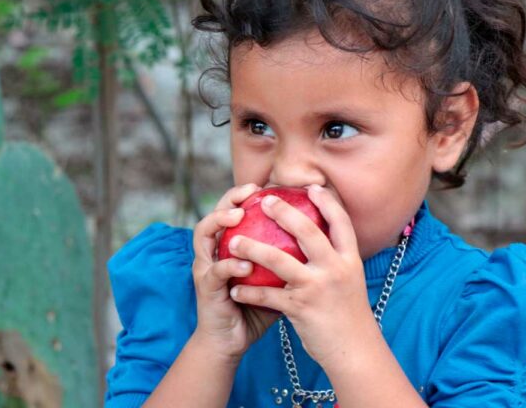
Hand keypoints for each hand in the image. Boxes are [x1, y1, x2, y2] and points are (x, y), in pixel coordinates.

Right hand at [191, 183, 280, 362]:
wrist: (232, 340)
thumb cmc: (257, 306)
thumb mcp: (275, 277)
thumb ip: (288, 257)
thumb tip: (322, 237)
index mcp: (229, 244)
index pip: (232, 209)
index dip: (244, 193)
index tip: (266, 185)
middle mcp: (213, 250)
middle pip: (214, 212)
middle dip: (229, 197)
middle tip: (249, 191)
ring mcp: (205, 267)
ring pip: (203, 234)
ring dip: (219, 221)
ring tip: (237, 216)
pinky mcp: (205, 288)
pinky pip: (215, 271)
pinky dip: (230, 265)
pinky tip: (246, 265)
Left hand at [227, 184, 378, 366]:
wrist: (356, 352)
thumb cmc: (349, 315)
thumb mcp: (351, 281)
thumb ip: (336, 260)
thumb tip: (320, 239)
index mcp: (350, 260)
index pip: (341, 223)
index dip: (327, 202)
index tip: (312, 187)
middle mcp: (336, 269)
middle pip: (308, 231)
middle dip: (284, 212)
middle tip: (266, 200)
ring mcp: (317, 288)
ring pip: (279, 260)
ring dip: (253, 248)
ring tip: (235, 242)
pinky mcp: (301, 308)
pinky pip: (268, 295)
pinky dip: (249, 290)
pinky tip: (236, 288)